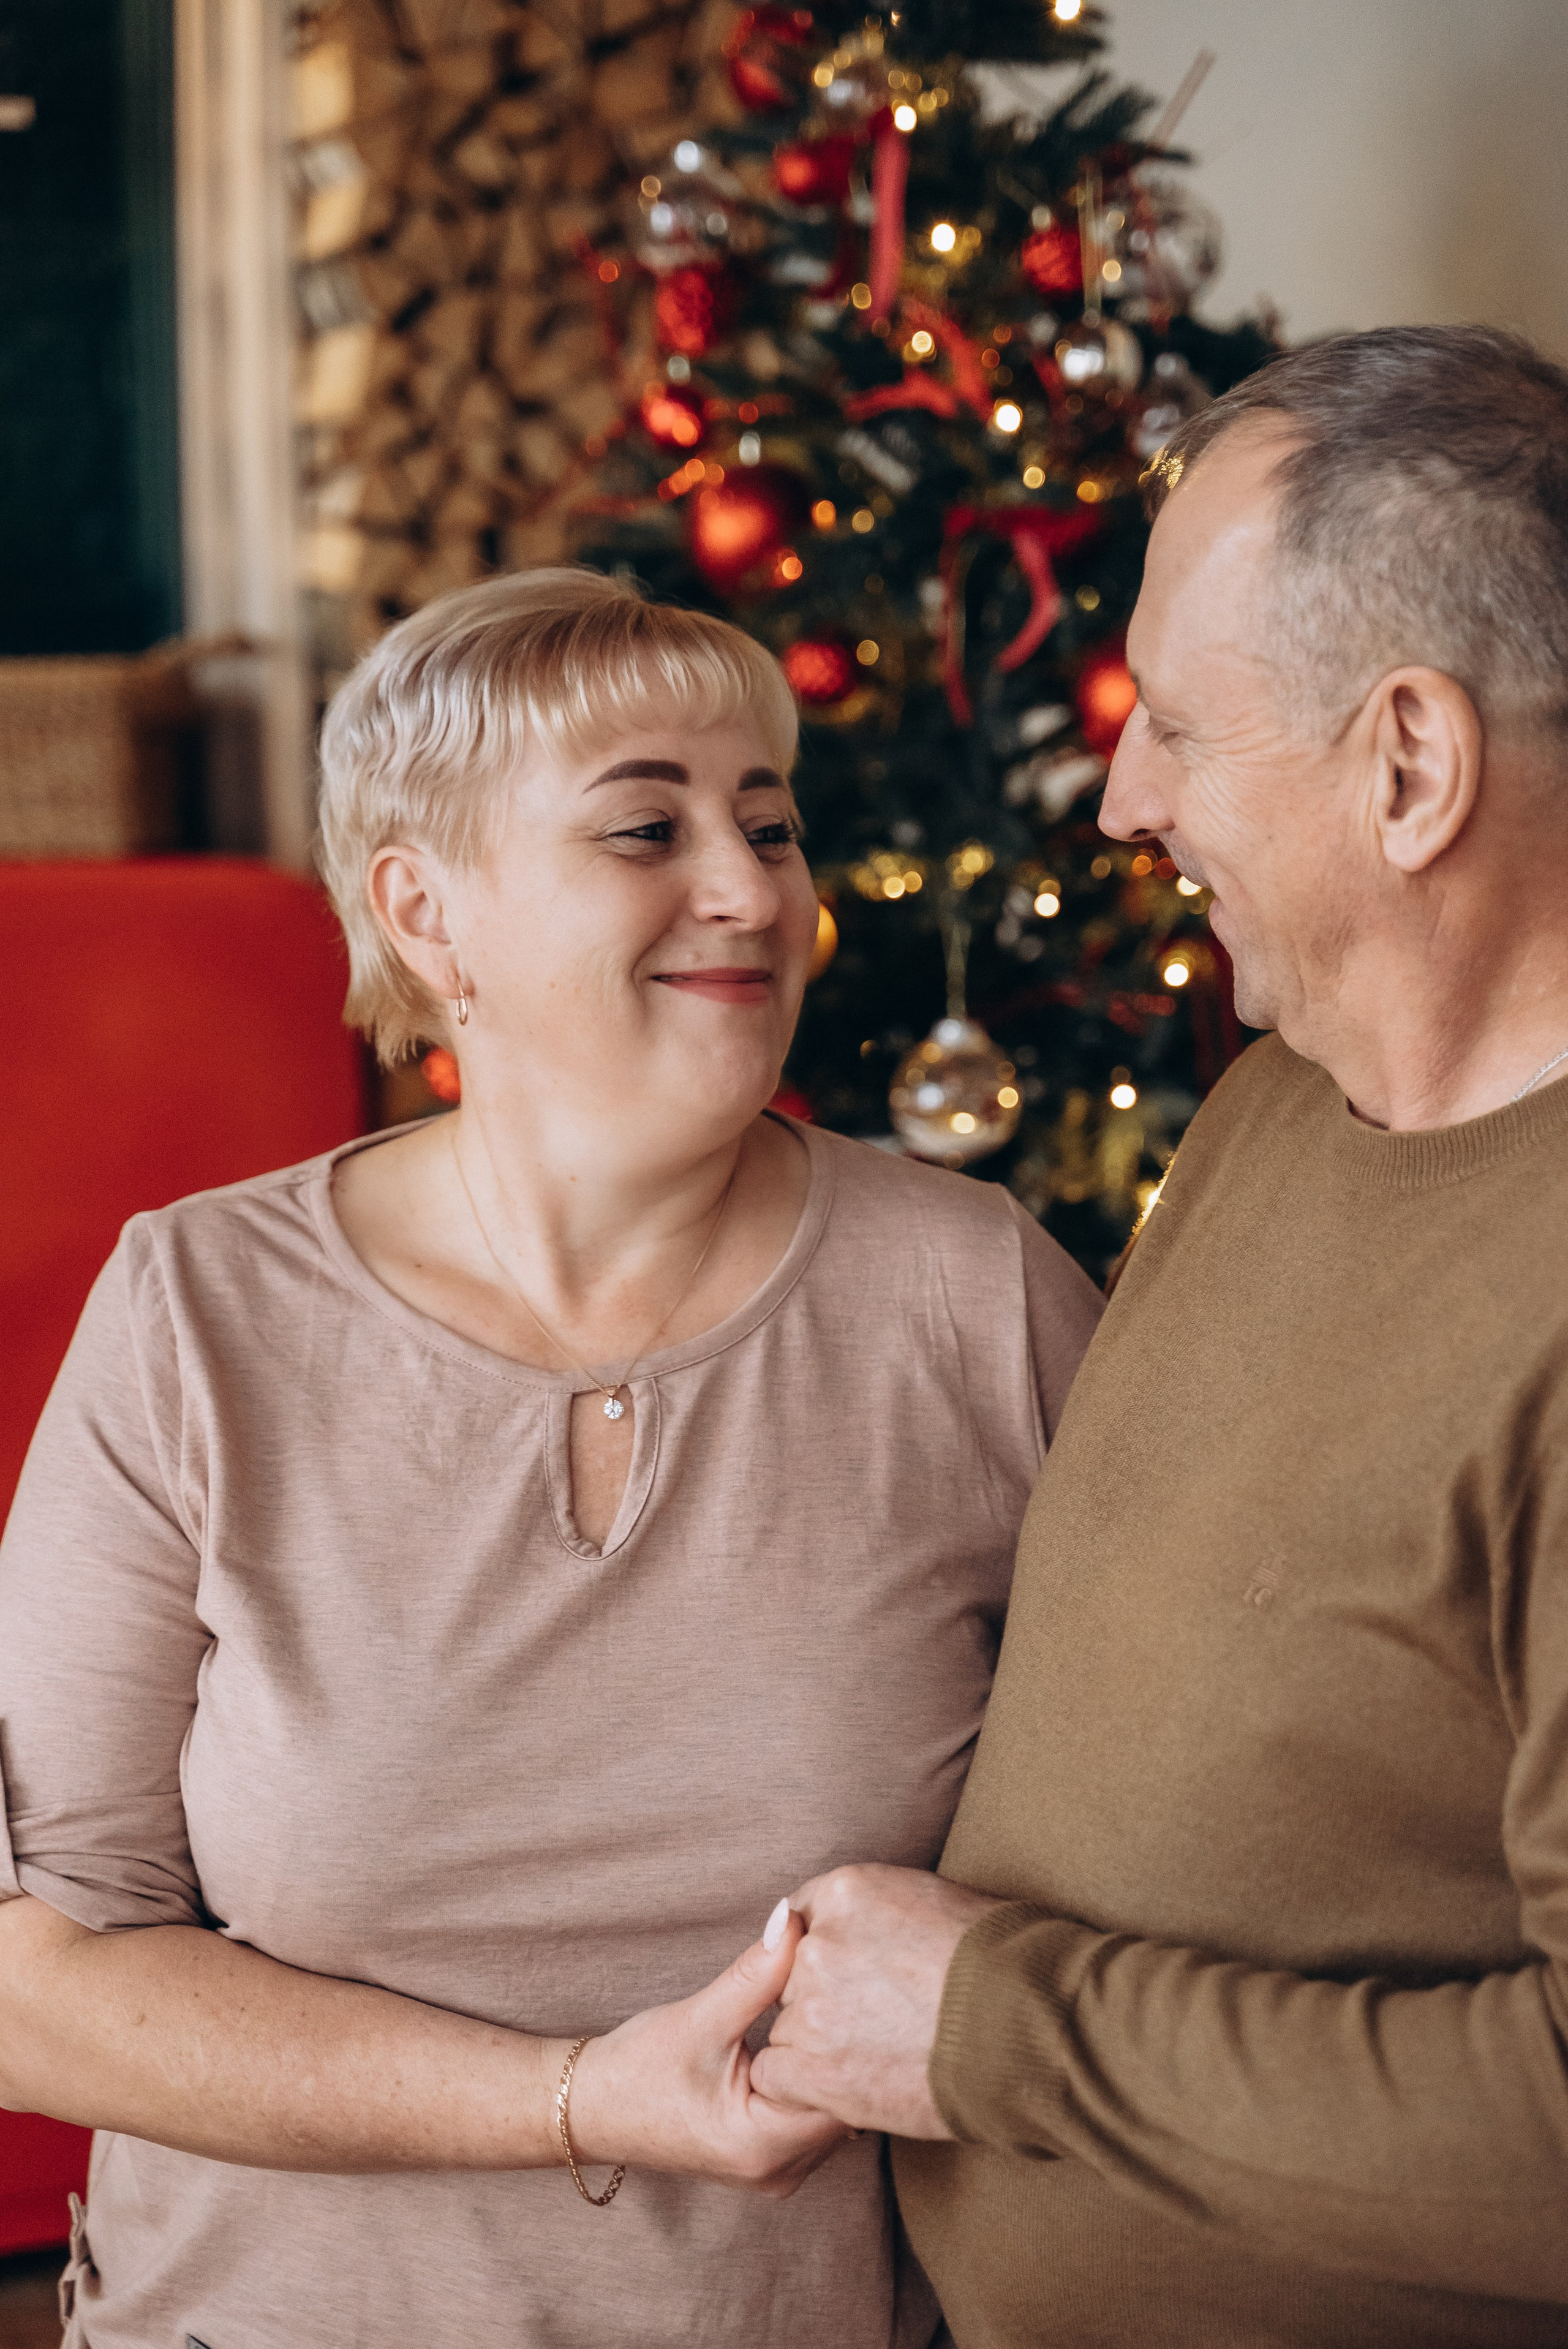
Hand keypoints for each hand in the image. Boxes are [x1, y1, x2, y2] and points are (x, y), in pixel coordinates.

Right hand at [564, 1904, 848, 2197]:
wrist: (594, 2109)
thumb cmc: (638, 2069)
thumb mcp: (701, 2017)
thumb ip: (755, 1974)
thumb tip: (795, 1922)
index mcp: (763, 2146)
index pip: (842, 2092)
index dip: (849, 2035)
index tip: (846, 1987)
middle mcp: (780, 2171)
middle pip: (846, 2104)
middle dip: (844, 2047)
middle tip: (844, 1989)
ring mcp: (778, 2171)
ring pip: (834, 2109)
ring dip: (830, 2062)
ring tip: (826, 2011)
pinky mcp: (772, 2157)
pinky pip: (814, 2116)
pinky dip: (813, 2077)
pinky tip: (805, 2040)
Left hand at [748, 1865, 1000, 2138]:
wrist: (1029, 2026)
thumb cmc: (1004, 1963)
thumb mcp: (934, 1902)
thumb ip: (877, 1915)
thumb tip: (860, 1937)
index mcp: (847, 1890)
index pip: (803, 1923)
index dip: (831, 1960)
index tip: (858, 1984)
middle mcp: (818, 1941)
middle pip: (794, 1979)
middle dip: (828, 2004)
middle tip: (880, 2026)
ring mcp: (814, 2004)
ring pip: (788, 2030)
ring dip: (821, 2050)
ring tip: (882, 2060)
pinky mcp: (815, 2067)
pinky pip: (778, 2077)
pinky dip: (808, 2090)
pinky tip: (851, 2088)